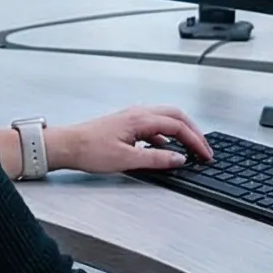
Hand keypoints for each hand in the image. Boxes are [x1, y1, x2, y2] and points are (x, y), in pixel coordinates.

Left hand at [49, 106, 213, 174]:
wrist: (67, 146)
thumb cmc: (89, 149)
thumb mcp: (127, 159)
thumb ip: (156, 159)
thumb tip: (179, 159)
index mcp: (141, 118)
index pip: (178, 126)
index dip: (196, 141)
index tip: (205, 154)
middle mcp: (138, 113)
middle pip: (176, 116)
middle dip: (194, 132)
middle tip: (204, 149)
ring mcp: (132, 117)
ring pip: (166, 119)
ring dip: (181, 132)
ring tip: (191, 148)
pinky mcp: (127, 124)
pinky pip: (154, 126)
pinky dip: (167, 136)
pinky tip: (166, 149)